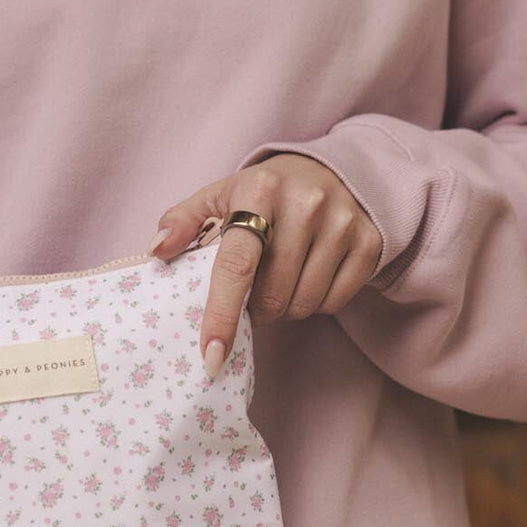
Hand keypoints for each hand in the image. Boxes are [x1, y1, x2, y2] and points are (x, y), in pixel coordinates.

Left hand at [147, 153, 382, 374]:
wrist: (331, 171)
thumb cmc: (263, 194)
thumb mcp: (219, 196)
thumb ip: (182, 221)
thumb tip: (157, 251)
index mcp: (260, 190)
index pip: (237, 264)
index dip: (222, 314)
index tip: (211, 355)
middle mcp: (306, 203)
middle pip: (272, 295)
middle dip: (256, 310)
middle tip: (253, 295)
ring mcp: (343, 222)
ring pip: (304, 304)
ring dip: (285, 308)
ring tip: (280, 283)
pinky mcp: (369, 242)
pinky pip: (334, 302)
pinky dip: (316, 303)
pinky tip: (309, 277)